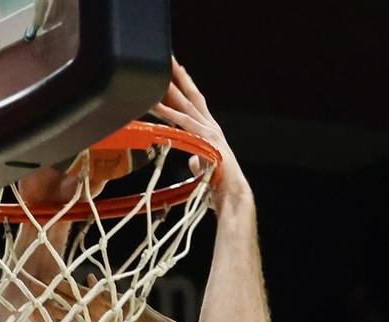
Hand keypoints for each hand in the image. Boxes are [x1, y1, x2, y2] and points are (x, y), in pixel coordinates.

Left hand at [150, 59, 249, 212]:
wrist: (233, 196)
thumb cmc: (220, 187)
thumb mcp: (205, 168)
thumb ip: (198, 159)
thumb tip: (192, 159)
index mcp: (211, 132)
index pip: (196, 103)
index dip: (185, 85)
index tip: (176, 69)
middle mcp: (211, 127)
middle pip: (191, 96)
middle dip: (179, 76)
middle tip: (167, 57)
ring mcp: (209, 132)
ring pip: (185, 105)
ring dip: (170, 88)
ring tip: (157, 73)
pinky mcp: (205, 140)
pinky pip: (182, 123)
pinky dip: (168, 112)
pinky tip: (155, 103)